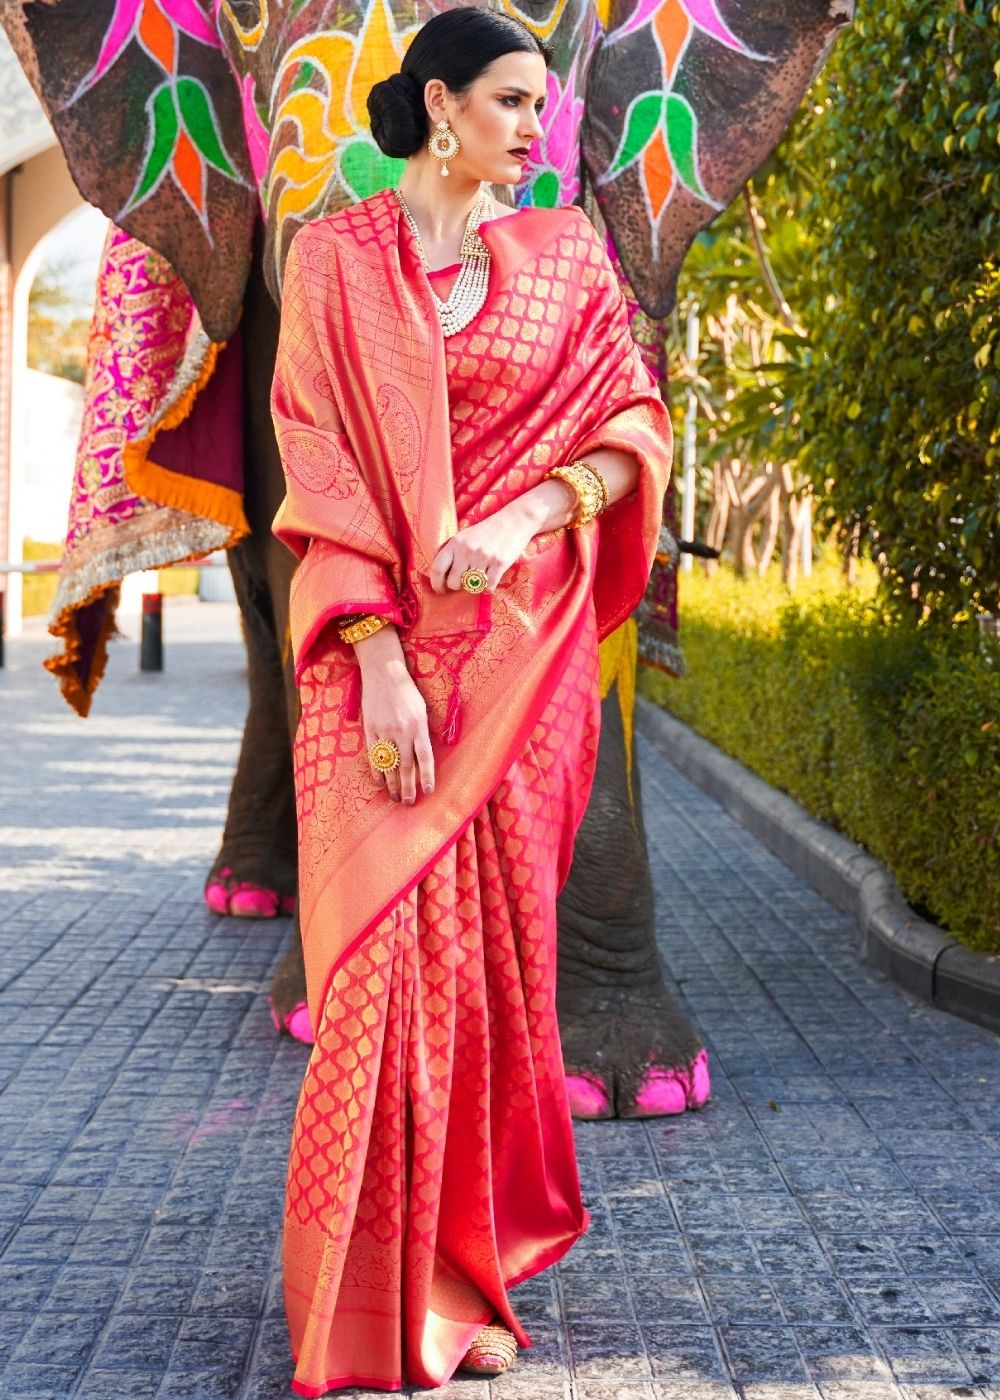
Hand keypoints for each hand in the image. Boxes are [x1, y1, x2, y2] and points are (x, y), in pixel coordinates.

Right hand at [355, 628, 433, 803]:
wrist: (383, 672)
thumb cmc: (406, 691)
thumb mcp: (422, 709)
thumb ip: (422, 732)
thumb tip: (423, 758)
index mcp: (418, 725)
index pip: (425, 757)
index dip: (427, 776)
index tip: (428, 791)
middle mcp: (402, 730)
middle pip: (406, 766)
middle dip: (408, 787)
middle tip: (408, 802)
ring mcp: (384, 730)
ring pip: (389, 764)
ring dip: (392, 784)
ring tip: (394, 797)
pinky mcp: (370, 729)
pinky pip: (373, 755)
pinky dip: (377, 771)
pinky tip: (380, 782)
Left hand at [430, 500, 538, 594]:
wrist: (513, 521)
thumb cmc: (486, 531)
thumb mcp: (464, 536)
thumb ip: (451, 552)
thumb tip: (438, 576)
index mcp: (455, 543)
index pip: (437, 569)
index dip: (436, 584)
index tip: (440, 590)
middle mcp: (467, 550)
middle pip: (454, 582)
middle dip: (458, 586)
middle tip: (464, 581)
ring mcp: (484, 557)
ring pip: (472, 587)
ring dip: (475, 586)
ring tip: (479, 577)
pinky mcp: (499, 563)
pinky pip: (488, 587)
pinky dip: (489, 588)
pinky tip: (490, 579)